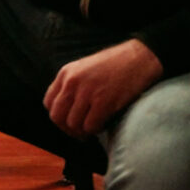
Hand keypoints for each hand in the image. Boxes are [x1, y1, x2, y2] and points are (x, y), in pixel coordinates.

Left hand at [44, 40, 164, 138]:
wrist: (140, 58)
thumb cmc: (116, 64)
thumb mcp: (85, 68)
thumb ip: (72, 84)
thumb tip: (67, 109)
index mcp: (66, 73)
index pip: (48, 103)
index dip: (58, 116)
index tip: (68, 122)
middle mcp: (72, 82)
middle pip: (57, 116)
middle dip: (66, 128)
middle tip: (79, 132)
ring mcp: (87, 91)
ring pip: (73, 124)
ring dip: (82, 131)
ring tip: (92, 128)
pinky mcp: (104, 101)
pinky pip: (90, 126)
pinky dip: (95, 130)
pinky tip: (102, 125)